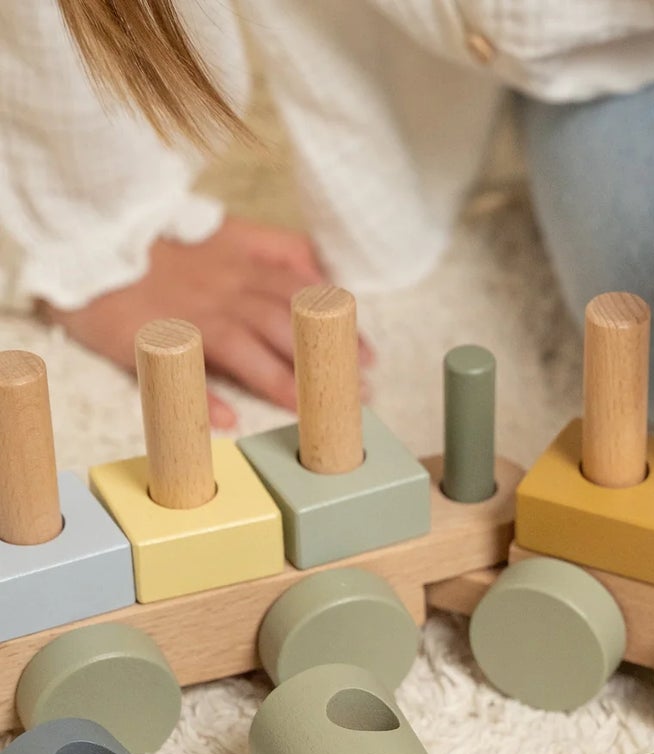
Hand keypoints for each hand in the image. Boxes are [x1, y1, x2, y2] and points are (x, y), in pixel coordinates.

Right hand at [39, 217, 373, 428]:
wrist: (82, 230)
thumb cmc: (158, 241)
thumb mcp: (224, 230)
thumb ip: (275, 248)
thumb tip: (325, 276)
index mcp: (240, 260)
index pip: (302, 292)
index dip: (338, 325)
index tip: (369, 355)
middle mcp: (220, 286)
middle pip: (284, 322)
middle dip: (325, 359)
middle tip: (357, 392)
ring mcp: (186, 310)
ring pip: (243, 345)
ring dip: (280, 381)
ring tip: (308, 411)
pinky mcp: (144, 332)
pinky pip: (177, 366)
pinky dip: (200, 394)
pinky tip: (224, 421)